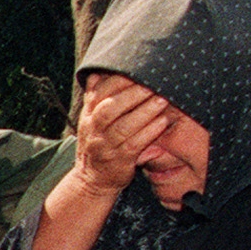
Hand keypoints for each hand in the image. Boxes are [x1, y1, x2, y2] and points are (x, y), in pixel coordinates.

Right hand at [70, 75, 173, 197]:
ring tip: (163, 99)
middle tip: (153, 83)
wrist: (92, 179)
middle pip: (109, 108)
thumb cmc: (98, 143)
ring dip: (145, 112)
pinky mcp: (119, 161)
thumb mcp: (90, 119)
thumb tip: (99, 72)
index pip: (99, 93)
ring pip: (123, 127)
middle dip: (132, 94)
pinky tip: (163, 121)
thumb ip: (95, 96)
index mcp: (88, 115)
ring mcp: (105, 146)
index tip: (136, 70)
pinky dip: (149, 132)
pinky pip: (134, 145)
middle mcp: (93, 130)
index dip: (117, 81)